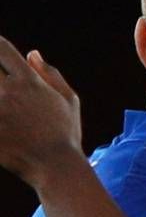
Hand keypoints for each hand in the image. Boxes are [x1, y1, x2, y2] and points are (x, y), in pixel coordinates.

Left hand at [0, 39, 84, 185]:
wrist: (56, 168)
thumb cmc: (65, 134)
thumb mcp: (69, 101)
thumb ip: (50, 74)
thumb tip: (31, 54)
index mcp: (28, 81)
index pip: (1, 49)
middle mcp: (8, 91)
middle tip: (1, 89)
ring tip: (4, 106)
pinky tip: (2, 123)